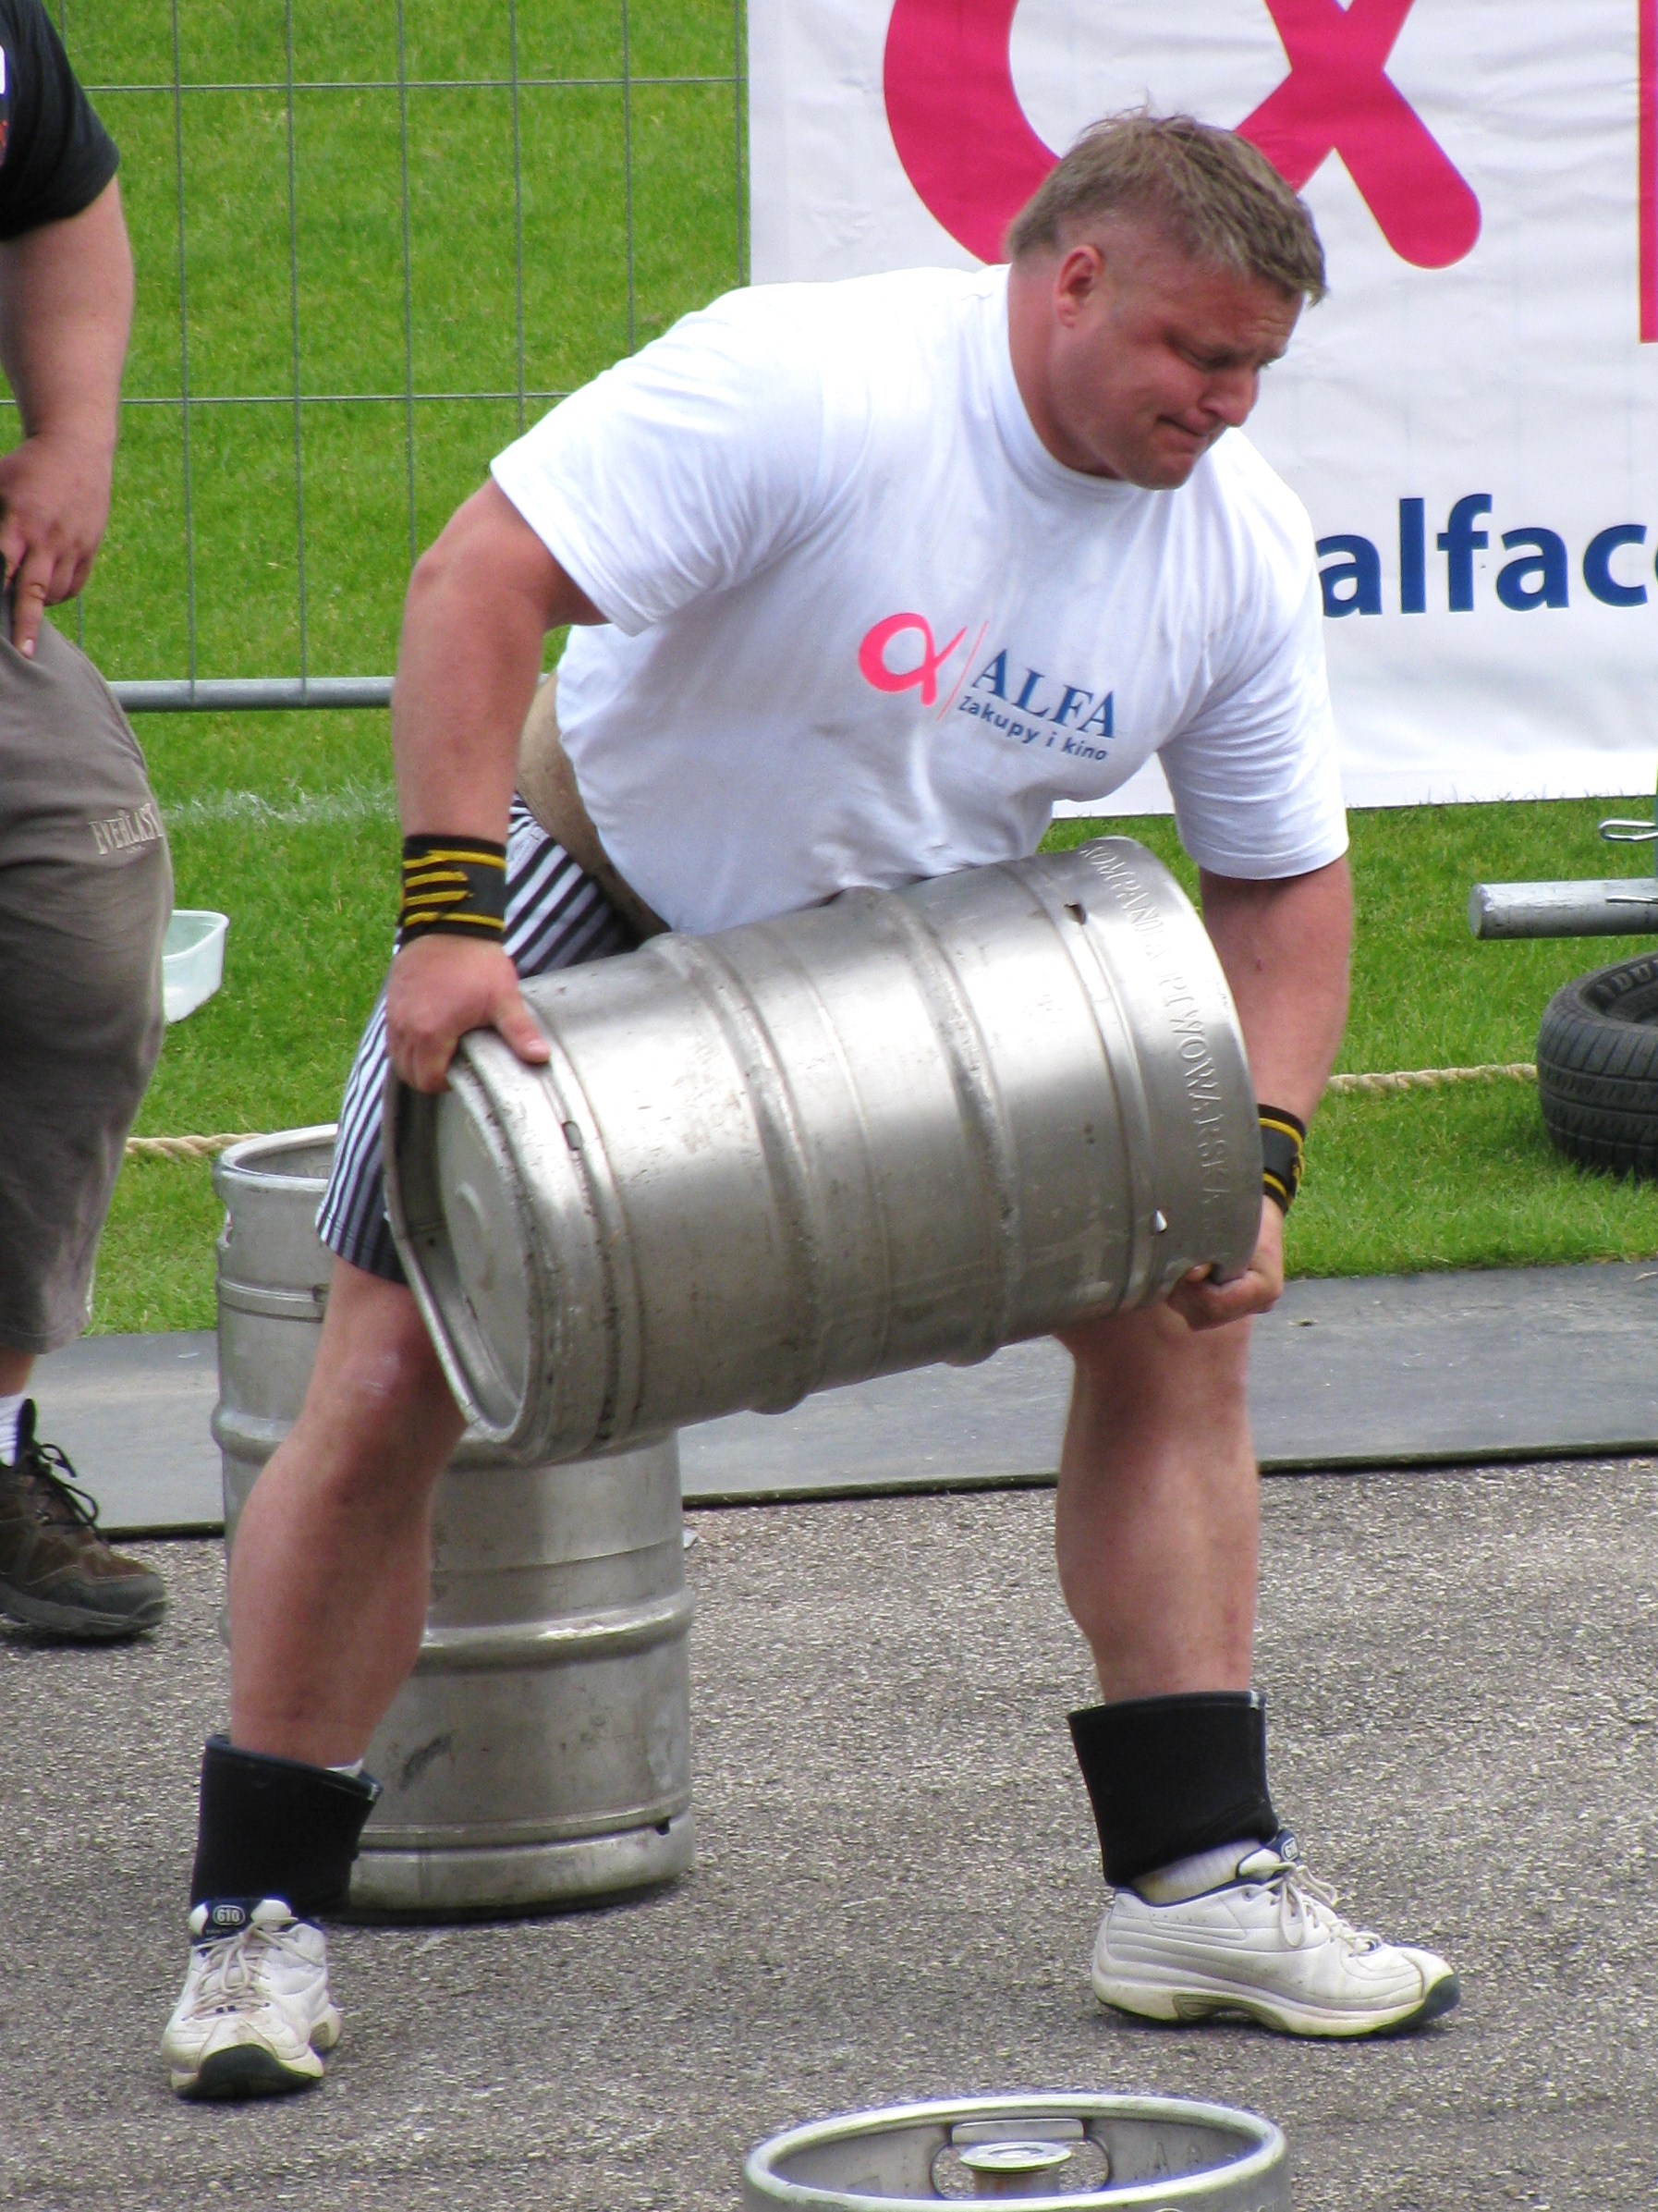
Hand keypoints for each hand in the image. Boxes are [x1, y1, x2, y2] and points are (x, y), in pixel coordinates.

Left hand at [0, 430, 113, 654]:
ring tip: (23, 609)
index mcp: (17, 522)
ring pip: (55, 592)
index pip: (3, 569)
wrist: (75, 450)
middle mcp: (46, 539)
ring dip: (38, 606)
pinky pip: (73, 585)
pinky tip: (44, 594)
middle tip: (23, 653)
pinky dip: (57, 596)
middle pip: (34, 591)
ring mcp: (72, 546)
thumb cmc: (23, 469)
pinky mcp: (89, 548)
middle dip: (25, 624)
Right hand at [384, 933, 550, 1093]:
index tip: (462, 1072)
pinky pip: (392, 1036)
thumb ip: (519, 1032)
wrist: (449, 923)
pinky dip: (405, 1043)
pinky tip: (427, 1033)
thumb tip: (540, 1057)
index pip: (428, 1080)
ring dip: (415, 1061)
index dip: (445, 1084)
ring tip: (440, 1051)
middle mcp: (406, 1028)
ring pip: (396, 1056)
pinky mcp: (391, 1001)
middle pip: (408, 1073)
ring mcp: (395, 1014)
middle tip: (452, 1065)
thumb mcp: (503, 999)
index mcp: (432, 1033)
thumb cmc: (476, 961)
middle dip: (428, 1077)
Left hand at [1166, 1198, 1284, 1332]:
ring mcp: (1249, 1308)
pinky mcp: (1237, 1307)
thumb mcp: (1229, 1231)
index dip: (1192, 1289)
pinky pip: (1205, 1314)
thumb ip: (1210, 1254)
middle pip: (1208, 1316)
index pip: (1216, 1304)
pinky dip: (1189, 1300)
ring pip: (1202, 1319)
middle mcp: (1260, 1304)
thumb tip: (1191, 1275)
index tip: (1183, 1268)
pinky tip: (1187, 1280)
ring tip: (1180, 1272)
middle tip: (1175, 1270)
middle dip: (1185, 1295)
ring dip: (1184, 1299)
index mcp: (1264, 1289)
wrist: (1260, 1215)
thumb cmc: (1244, 1218)